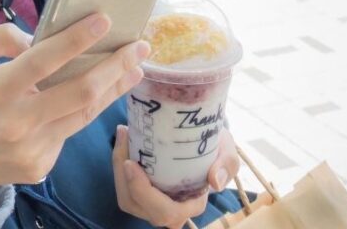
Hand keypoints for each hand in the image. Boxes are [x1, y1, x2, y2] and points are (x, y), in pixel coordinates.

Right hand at [0, 16, 148, 209]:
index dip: (76, 39)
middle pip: (80, 92)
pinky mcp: (40, 166)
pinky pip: (69, 132)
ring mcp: (32, 148)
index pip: (44, 60)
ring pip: (85, 115)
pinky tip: (100, 94)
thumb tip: (35, 37)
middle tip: (139, 46)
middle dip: (116, 66)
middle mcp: (18, 121)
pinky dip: (84, 111)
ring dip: (115, 89)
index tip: (105, 20)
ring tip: (135, 67)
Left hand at [112, 125, 240, 228]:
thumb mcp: (228, 153)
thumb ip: (226, 165)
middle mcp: (170, 210)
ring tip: (124, 134)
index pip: (165, 211)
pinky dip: (119, 163)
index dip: (144, 192)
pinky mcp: (142, 192)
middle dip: (123, 175)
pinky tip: (124, 139)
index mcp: (191, 205)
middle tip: (124, 138)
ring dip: (118, 167)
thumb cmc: (217, 150)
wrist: (205, 141)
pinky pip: (124, 186)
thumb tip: (214, 182)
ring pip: (126, 197)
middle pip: (137, 205)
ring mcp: (153, 203)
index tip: (131, 163)